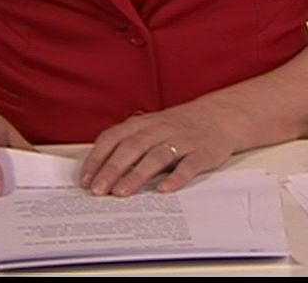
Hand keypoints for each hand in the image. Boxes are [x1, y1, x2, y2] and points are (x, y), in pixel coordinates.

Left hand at [78, 101, 242, 196]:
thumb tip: (99, 174)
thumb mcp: (151, 128)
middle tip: (98, 190)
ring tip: (122, 192)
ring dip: (137, 174)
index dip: (97, 158)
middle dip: (112, 169)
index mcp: (144, 123)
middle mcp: (161, 129)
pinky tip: (164, 189)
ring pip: (157, 156)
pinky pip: (189, 164)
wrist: (221, 116)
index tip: (86, 180)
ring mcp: (183, 140)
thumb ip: (129, 144)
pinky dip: (177, 177)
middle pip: (132, 147)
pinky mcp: (203, 152)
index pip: (114, 137)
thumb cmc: (179, 127)